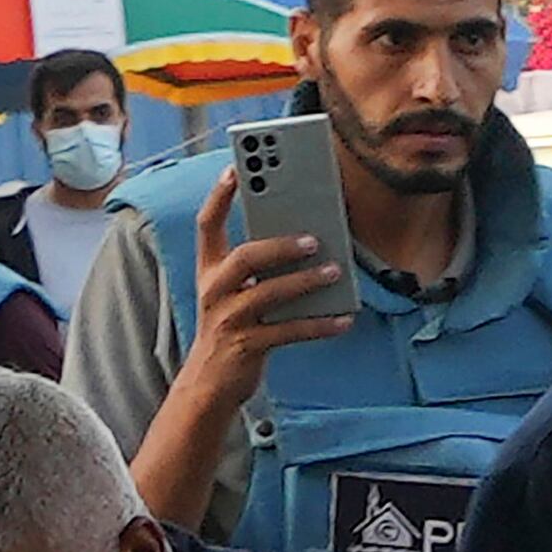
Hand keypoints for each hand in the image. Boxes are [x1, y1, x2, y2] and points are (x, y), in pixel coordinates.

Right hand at [181, 165, 353, 411]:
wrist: (210, 383)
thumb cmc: (232, 329)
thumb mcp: (236, 293)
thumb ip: (259, 269)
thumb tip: (306, 242)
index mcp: (209, 270)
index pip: (208, 224)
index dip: (220, 196)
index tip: (236, 168)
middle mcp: (214, 290)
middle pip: (244, 257)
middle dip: (279, 245)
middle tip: (313, 238)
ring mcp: (228, 319)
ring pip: (268, 293)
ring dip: (304, 281)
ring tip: (334, 271)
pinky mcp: (247, 346)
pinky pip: (288, 332)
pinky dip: (318, 325)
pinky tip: (343, 319)